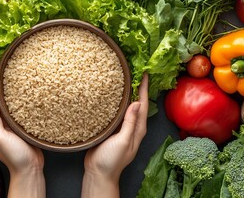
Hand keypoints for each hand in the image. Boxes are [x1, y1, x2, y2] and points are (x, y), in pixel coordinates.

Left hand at [0, 81, 44, 197]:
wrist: (30, 167)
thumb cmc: (14, 156)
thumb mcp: (0, 137)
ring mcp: (7, 123)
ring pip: (4, 102)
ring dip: (4, 90)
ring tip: (8, 75)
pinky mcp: (18, 124)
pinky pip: (14, 107)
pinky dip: (15, 98)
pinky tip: (20, 90)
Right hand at [81, 73, 148, 197]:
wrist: (97, 172)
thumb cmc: (111, 160)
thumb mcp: (123, 141)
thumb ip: (130, 123)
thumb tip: (137, 103)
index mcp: (137, 129)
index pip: (143, 104)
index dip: (144, 88)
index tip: (145, 73)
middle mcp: (131, 126)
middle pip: (136, 103)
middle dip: (137, 87)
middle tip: (135, 71)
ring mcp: (121, 127)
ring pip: (125, 106)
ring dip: (125, 93)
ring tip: (123, 78)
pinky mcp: (110, 128)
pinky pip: (115, 111)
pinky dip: (114, 101)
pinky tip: (109, 95)